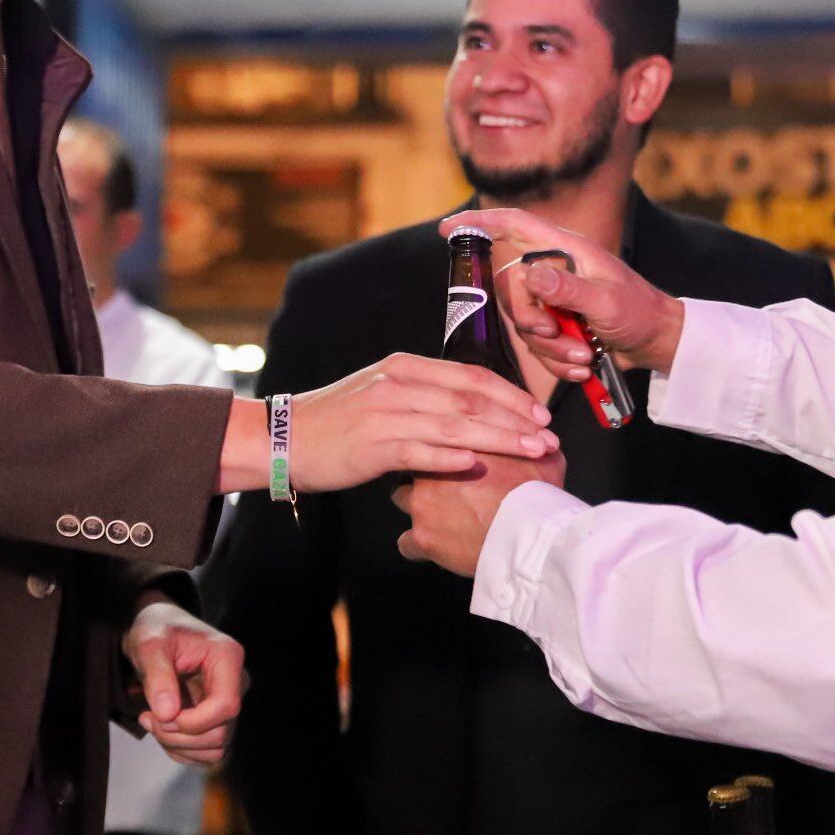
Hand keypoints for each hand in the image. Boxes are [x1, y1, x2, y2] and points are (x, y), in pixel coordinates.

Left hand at [123, 601, 243, 767]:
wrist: (158, 631)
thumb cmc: (157, 629)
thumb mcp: (149, 644)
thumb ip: (158, 676)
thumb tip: (168, 714)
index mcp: (228, 658)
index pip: (226, 706)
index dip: (193, 722)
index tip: (160, 716)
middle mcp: (236, 683)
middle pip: (220, 733)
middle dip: (179, 736)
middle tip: (147, 717)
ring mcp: (227, 703)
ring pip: (216, 748)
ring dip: (179, 747)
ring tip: (152, 722)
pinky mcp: (216, 719)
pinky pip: (207, 752)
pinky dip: (182, 751)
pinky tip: (163, 731)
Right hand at [289, 353, 556, 490]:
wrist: (285, 437)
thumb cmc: (339, 421)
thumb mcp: (384, 394)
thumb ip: (425, 396)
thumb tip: (469, 409)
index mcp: (407, 368)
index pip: (471, 377)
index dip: (511, 395)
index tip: (540, 413)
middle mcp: (400, 385)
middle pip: (472, 400)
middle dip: (516, 419)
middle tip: (550, 437)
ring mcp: (386, 414)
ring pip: (456, 425)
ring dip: (500, 438)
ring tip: (532, 452)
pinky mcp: (373, 445)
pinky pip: (420, 451)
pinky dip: (451, 458)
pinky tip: (478, 465)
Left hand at [392, 449, 565, 576]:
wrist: (530, 531)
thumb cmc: (539, 492)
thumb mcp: (546, 458)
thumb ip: (534, 446)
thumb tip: (543, 440)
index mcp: (457, 444)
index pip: (432, 436)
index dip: (442, 448)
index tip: (452, 459)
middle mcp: (431, 469)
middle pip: (410, 464)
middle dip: (423, 474)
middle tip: (443, 486)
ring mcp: (423, 504)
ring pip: (403, 501)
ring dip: (419, 508)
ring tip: (439, 518)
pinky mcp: (423, 537)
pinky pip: (407, 544)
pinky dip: (418, 545)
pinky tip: (434, 547)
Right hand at [437, 209, 685, 375]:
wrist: (658, 343)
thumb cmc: (640, 313)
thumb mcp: (605, 302)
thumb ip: (567, 290)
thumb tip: (529, 275)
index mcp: (566, 250)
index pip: (515, 225)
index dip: (481, 223)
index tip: (449, 230)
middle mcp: (554, 271)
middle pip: (511, 287)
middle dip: (530, 320)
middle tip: (556, 334)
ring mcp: (554, 300)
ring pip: (523, 323)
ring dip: (551, 348)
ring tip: (584, 355)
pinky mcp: (556, 325)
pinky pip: (537, 345)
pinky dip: (558, 361)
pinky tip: (583, 364)